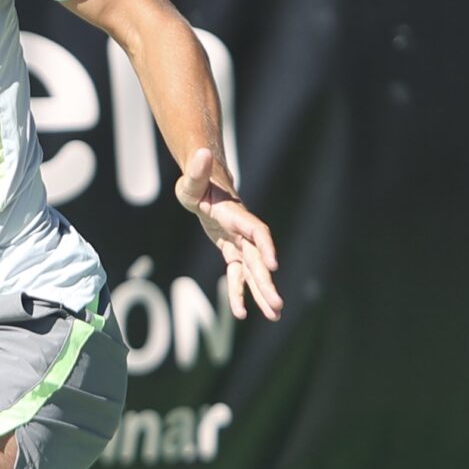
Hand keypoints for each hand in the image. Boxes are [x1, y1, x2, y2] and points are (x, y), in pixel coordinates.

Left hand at [175, 146, 282, 320]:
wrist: (205, 187)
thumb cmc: (196, 183)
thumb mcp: (191, 180)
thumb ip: (196, 171)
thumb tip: (201, 153)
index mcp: (235, 215)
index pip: (256, 230)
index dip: (265, 246)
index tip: (273, 265)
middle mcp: (243, 232)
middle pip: (258, 260)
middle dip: (266, 283)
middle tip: (278, 306)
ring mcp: (240, 243)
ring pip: (252, 271)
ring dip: (262, 294)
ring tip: (275, 316)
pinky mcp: (232, 251)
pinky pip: (237, 275)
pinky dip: (238, 293)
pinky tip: (240, 314)